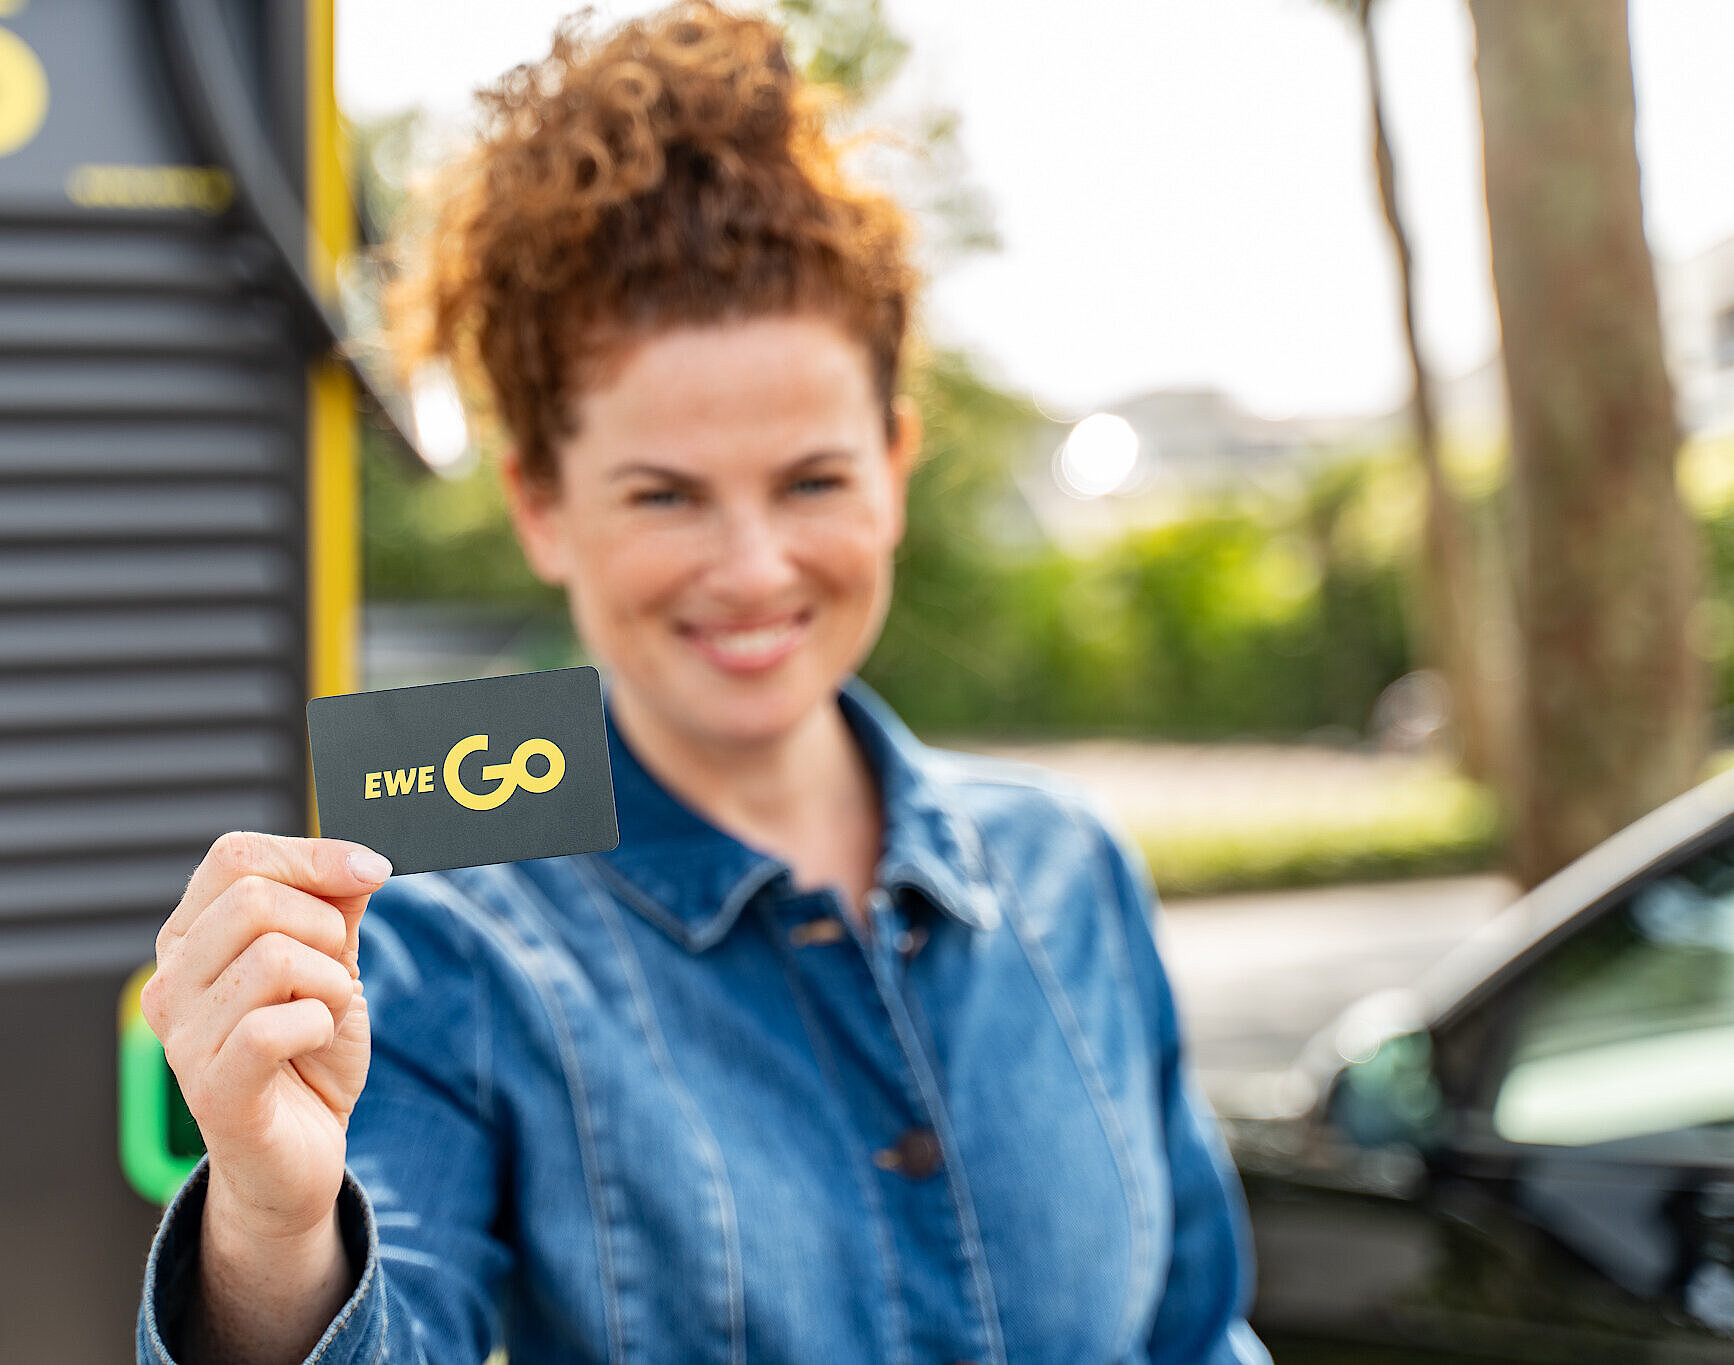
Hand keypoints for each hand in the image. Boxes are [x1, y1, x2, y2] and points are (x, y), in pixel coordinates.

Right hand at [142, 831, 391, 1243]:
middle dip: (325, 927)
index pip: (235, 857)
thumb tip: (358, 857)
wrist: (302, 1154)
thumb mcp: (332, 964)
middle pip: (254, 899)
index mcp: (192, 939)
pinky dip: (320, 1025)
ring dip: (329, 982)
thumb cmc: (309, 1053)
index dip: (313, 854)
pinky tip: (314, 1045)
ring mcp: (183, 1039)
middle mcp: (172, 982)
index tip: (372, 872)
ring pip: (272, 958)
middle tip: (336, 972)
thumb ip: (337, 907)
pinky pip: (275, 1026)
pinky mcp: (213, 1090)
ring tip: (324, 1014)